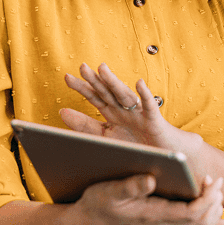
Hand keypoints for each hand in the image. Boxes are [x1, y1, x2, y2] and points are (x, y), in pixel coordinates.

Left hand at [60, 63, 206, 175]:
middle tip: (82, 67)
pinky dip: (145, 95)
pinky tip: (139, 83)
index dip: (82, 87)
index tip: (67, 77)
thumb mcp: (104, 137)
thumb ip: (84, 126)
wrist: (162, 157)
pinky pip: (149, 106)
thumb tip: (62, 111)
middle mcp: (124, 109)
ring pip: (124, 95)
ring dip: (114, 82)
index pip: (95, 97)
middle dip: (95, 80)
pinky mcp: (153, 120)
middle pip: (107, 92)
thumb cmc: (134, 146)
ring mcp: (138, 113)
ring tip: (102, 69)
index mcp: (112, 113)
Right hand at [64, 173, 223, 224]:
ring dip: (214, 216)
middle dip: (214, 203)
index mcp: (152, 215)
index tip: (212, 180)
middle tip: (215, 182)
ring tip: (218, 196)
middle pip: (200, 223)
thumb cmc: (98, 204)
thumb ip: (131, 186)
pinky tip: (219, 222)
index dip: (207, 198)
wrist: (88, 223)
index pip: (191, 213)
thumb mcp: (109, 190)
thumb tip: (152, 179)